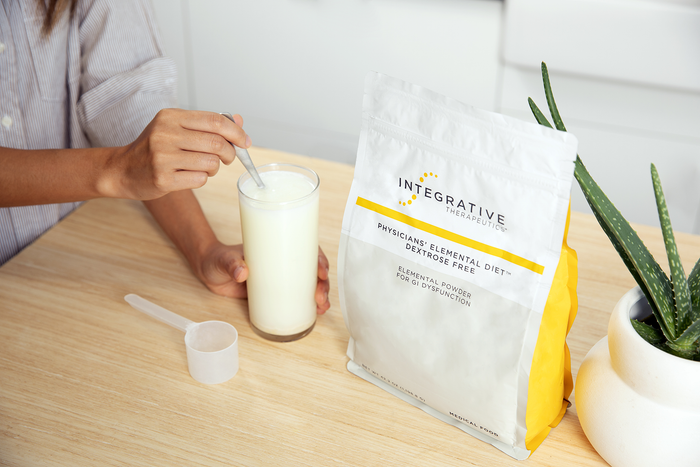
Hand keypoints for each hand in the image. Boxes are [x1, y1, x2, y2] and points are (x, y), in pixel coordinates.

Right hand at [102, 109, 249, 199]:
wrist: (123, 170)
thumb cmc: (155, 148)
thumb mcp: (177, 128)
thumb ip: (207, 124)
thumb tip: (239, 121)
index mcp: (171, 116)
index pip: (215, 121)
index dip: (236, 132)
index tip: (245, 142)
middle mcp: (165, 133)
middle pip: (217, 143)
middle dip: (230, 153)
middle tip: (228, 157)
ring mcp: (163, 157)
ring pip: (211, 163)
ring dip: (214, 168)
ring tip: (202, 166)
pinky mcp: (163, 179)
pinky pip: (200, 179)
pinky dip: (202, 179)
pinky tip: (188, 176)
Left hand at [197, 243, 331, 313]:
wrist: (210, 271)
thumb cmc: (218, 259)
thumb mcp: (224, 259)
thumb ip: (231, 264)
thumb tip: (242, 272)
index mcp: (276, 247)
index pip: (304, 249)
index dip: (318, 259)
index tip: (321, 271)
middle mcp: (283, 262)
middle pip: (312, 269)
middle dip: (322, 282)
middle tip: (320, 296)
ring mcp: (280, 278)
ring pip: (309, 284)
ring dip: (321, 294)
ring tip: (322, 308)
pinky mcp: (275, 293)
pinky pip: (298, 297)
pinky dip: (310, 305)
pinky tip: (317, 313)